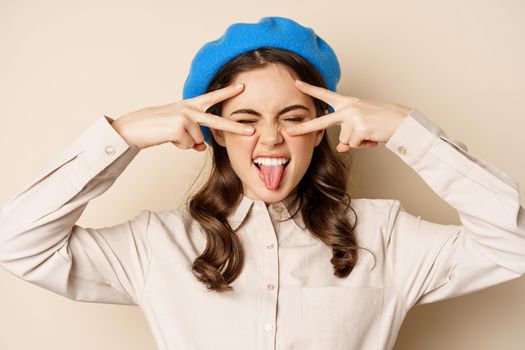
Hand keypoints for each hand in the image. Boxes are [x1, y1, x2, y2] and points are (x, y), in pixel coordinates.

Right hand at [110, 83, 254, 149]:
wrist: (132, 127)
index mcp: (188, 105)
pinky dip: (179, 146)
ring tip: (169, 135)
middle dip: (235, 128)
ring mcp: (185, 117)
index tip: (242, 87)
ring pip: (198, 141)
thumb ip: (193, 136)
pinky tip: (168, 137)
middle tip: (252, 131)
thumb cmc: (153, 127)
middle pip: (217, 122)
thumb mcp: (177, 130)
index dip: (227, 92)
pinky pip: (189, 145)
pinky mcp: (179, 127)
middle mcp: (189, 109)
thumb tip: (203, 147)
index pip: (211, 98)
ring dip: (185, 143)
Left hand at [287, 80, 412, 151]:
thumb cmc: (382, 122)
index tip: (295, 83)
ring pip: (344, 141)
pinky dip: (363, 145)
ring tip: (370, 133)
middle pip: (321, 122)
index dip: (310, 89)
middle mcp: (348, 108)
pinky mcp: (359, 128)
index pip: (325, 95)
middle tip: (288, 130)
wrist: (402, 121)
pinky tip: (372, 137)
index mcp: (348, 103)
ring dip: (357, 142)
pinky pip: (353, 145)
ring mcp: (353, 117)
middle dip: (304, 128)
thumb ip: (347, 134)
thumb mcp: (361, 125)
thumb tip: (339, 147)